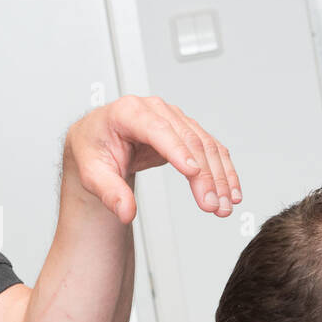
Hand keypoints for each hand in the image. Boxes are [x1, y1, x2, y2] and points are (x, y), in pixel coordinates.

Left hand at [65, 95, 239, 223]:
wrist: (96, 141)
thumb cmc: (92, 150)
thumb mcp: (91, 173)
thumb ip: (109, 192)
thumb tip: (126, 211)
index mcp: (127, 112)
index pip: (157, 130)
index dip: (177, 150)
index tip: (193, 172)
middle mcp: (154, 110)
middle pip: (188, 139)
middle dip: (205, 175)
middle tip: (213, 204)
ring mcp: (172, 118)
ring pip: (205, 145)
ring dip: (219, 176)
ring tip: (225, 204)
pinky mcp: (184, 130)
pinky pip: (210, 148)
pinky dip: (222, 170)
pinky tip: (230, 191)